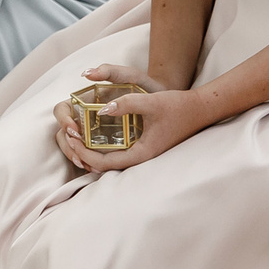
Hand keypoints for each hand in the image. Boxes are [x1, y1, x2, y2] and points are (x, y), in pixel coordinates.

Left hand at [46, 65, 208, 173]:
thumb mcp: (151, 102)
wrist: (200, 109)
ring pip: (110, 160)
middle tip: (69, 138)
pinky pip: (118, 152)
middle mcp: (141, 158)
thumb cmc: (178, 106)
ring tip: (77, 137)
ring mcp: (142, 154)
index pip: (106, 164)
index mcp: (142, 153)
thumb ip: (126, 104)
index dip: (85, 153)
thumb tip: (101, 110)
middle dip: (84, 154)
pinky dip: (103, 147)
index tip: (72, 139)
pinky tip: (94, 135)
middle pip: (105, 166)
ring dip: (92, 152)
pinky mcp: (143, 147)